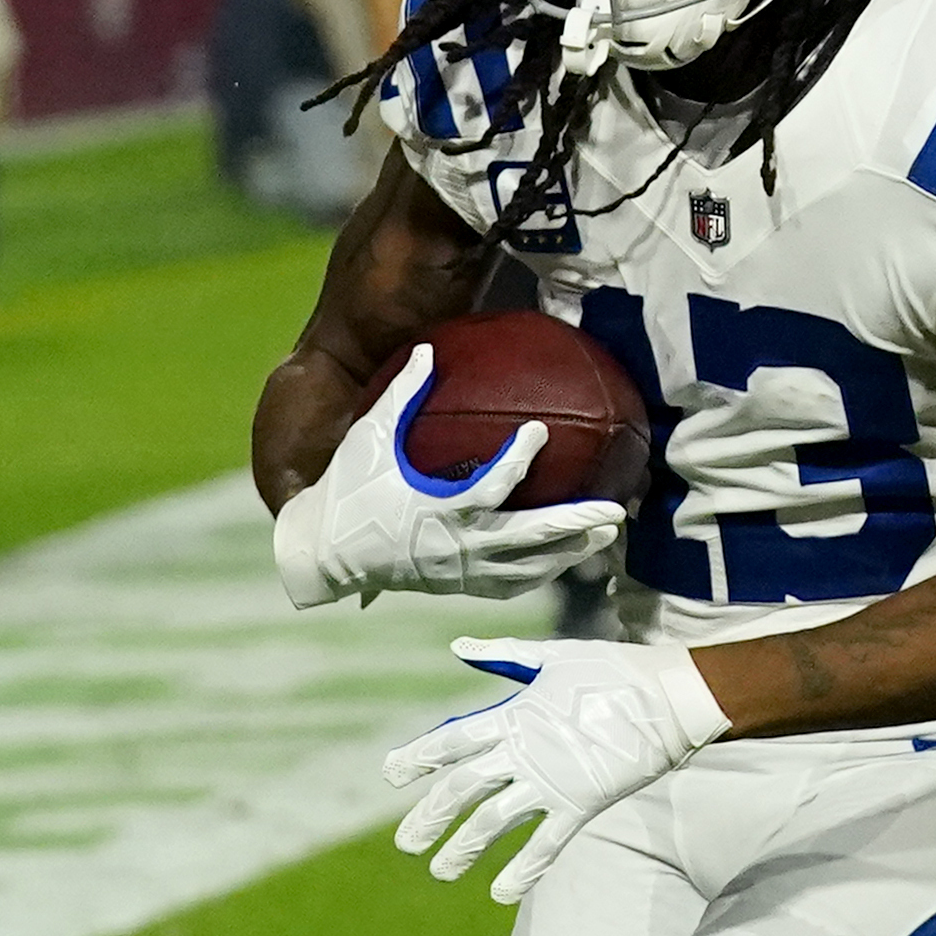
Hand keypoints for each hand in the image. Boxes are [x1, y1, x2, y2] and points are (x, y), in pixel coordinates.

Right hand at [271, 342, 623, 608]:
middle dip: (574, 525)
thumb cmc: (347, 492)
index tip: (539, 431)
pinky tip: (565, 559)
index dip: (519, 459)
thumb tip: (429, 349)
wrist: (322, 553)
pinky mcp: (459, 586)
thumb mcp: (368, 439)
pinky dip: (542, 573)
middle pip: (530, 540)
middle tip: (613, 510)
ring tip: (604, 535)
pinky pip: (511, 586)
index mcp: (437, 511)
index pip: (491, 486)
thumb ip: (401, 395)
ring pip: (529, 571)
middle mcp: (456, 546)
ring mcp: (460, 571)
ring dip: (569, 553)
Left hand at [384, 637, 729, 901]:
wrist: (670, 698)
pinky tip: (501, 893)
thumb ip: (505, 657)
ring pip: (493, 822)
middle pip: (461, 789)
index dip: (416, 758)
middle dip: (428, 817)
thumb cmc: (614, 670)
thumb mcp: (556, 657)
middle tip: (406, 844)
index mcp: (513, 715)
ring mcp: (551, 781)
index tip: (390, 774)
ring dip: (463, 849)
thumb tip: (460, 647)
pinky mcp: (581, 803)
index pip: (451, 741)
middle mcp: (524, 752)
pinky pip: (545, 845)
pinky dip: (523, 871)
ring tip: (442, 872)